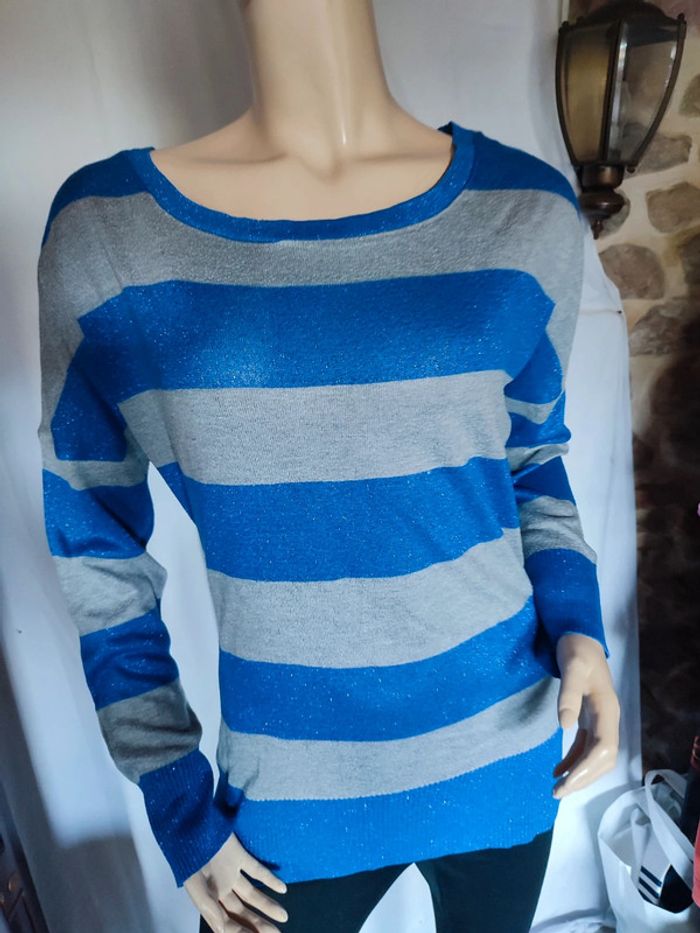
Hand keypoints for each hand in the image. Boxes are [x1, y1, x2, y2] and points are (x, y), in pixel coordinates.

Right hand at [184, 832, 288, 931]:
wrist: (191, 828)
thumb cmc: (190, 860)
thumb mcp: (197, 888)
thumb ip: (210, 910)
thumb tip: (223, 931)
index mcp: (208, 900)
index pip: (228, 923)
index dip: (241, 932)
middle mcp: (221, 889)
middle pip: (242, 911)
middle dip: (258, 924)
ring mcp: (231, 873)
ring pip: (252, 894)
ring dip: (267, 905)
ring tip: (284, 917)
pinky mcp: (240, 856)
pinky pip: (257, 870)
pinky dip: (270, 879)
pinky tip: (283, 889)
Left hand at [552, 633, 619, 799]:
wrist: (580, 637)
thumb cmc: (577, 650)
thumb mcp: (572, 667)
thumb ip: (568, 694)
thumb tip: (564, 726)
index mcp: (607, 710)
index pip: (603, 749)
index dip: (586, 769)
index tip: (565, 783)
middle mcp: (608, 719)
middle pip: (603, 759)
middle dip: (583, 778)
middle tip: (558, 792)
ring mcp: (600, 720)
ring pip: (595, 757)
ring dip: (579, 774)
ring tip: (557, 788)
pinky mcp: (590, 719)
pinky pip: (586, 747)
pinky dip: (574, 761)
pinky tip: (557, 770)